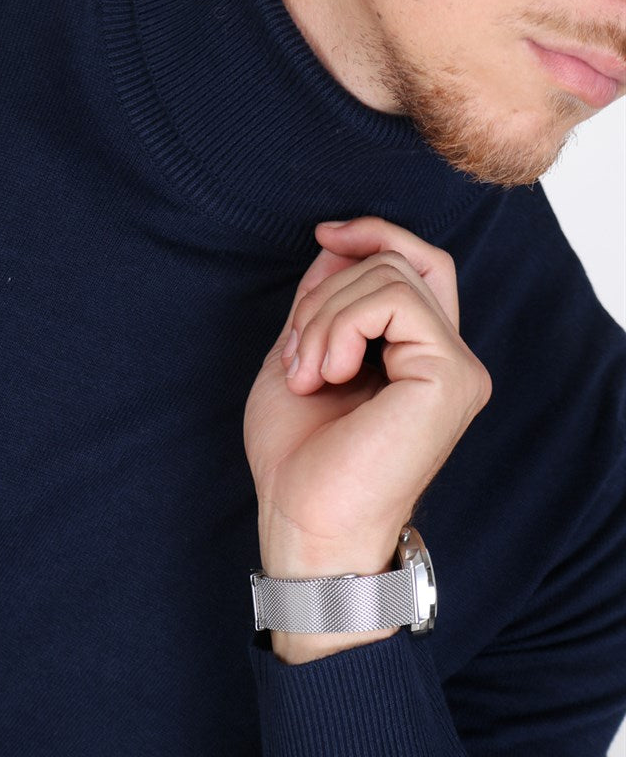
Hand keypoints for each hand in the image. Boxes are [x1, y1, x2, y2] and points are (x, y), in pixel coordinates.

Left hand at [243, 216, 491, 660]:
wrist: (304, 522)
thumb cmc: (299, 457)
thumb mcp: (303, 355)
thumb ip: (326, 300)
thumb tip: (338, 243)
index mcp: (420, 356)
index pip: (421, 263)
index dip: (377, 234)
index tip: (325, 236)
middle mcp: (450, 359)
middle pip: (399, 261)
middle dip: (327, 292)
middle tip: (299, 357)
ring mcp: (457, 367)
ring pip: (392, 274)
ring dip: (325, 316)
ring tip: (308, 373)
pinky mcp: (451, 376)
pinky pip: (396, 299)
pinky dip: (342, 325)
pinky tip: (327, 374)